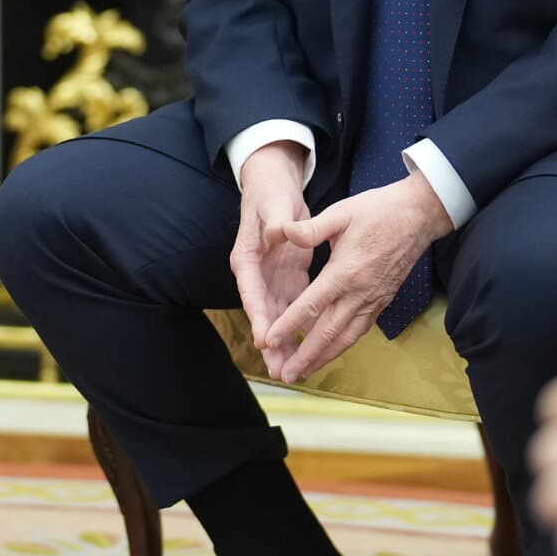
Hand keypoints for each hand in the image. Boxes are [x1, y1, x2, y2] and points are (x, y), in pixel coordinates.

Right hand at [229, 142, 314, 379]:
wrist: (275, 186)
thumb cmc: (271, 194)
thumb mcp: (274, 204)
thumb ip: (277, 221)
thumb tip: (277, 232)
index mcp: (247, 257)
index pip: (251, 290)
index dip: (258, 315)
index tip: (264, 338)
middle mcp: (256, 273)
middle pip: (262, 312)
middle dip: (271, 342)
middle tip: (279, 368)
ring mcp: (272, 278)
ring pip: (278, 316)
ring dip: (285, 342)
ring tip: (292, 369)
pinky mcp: (289, 278)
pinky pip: (294, 308)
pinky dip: (300, 327)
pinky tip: (309, 347)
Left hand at [267, 171, 451, 381]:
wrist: (419, 216)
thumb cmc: (379, 211)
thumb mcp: (341, 212)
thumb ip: (311, 228)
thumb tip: (282, 232)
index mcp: (345, 271)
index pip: (311, 305)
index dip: (289, 324)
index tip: (270, 340)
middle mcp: (360, 292)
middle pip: (328, 332)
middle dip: (305, 355)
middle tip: (285, 374)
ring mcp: (373, 300)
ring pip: (346, 337)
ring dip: (324, 357)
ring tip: (303, 373)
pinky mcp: (382, 302)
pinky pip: (360, 331)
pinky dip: (343, 346)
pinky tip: (330, 353)